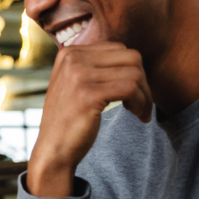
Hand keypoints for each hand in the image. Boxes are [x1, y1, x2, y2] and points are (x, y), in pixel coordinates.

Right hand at [28, 42, 151, 197]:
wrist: (53, 150)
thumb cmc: (70, 121)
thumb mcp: (76, 84)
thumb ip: (95, 67)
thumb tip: (133, 60)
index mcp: (70, 53)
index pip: (119, 49)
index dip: (133, 70)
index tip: (133, 92)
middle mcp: (73, 58)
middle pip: (130, 57)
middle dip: (143, 81)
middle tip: (142, 103)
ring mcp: (79, 75)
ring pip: (134, 73)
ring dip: (145, 95)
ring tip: (140, 112)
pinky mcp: (88, 94)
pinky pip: (130, 89)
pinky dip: (141, 103)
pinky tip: (138, 115)